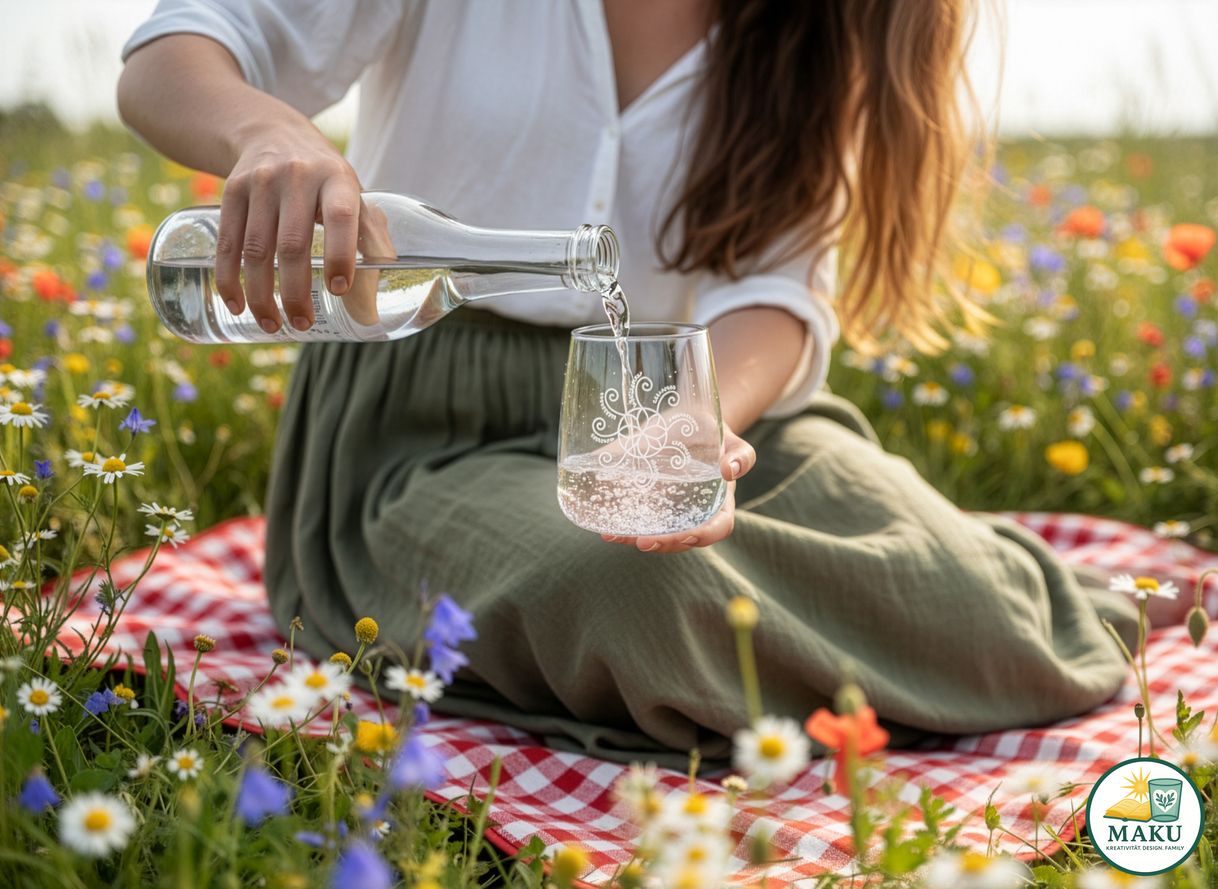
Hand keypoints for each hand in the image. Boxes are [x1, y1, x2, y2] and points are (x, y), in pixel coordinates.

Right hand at [215, 128, 361, 332]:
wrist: (273, 134)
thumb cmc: (325, 179)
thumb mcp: (354, 195)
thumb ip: (371, 239)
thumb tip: (374, 301)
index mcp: (336, 178)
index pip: (340, 217)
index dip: (340, 254)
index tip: (338, 290)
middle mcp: (297, 177)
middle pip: (292, 244)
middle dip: (296, 292)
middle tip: (302, 324)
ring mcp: (260, 182)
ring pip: (256, 249)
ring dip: (261, 294)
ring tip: (272, 324)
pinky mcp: (231, 190)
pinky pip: (227, 242)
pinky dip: (229, 278)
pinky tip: (236, 305)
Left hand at [602, 427, 756, 553]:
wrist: (687, 420)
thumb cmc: (714, 433)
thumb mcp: (731, 439)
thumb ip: (741, 455)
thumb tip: (730, 469)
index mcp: (719, 503)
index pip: (717, 528)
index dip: (702, 536)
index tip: (687, 536)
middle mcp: (693, 514)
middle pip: (681, 540)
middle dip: (663, 543)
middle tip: (643, 541)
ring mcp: (668, 511)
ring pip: (656, 534)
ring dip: (635, 539)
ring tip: (615, 535)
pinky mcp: (647, 503)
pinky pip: (636, 520)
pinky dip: (621, 526)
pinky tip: (604, 526)